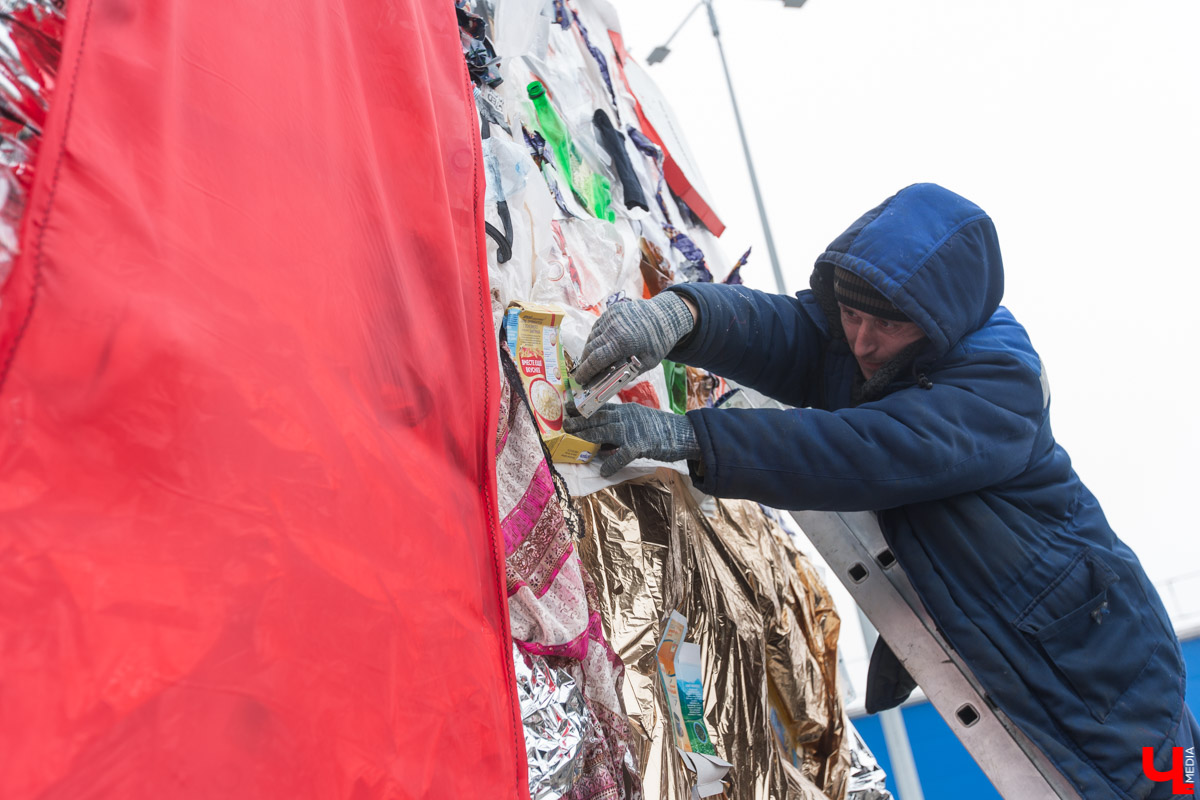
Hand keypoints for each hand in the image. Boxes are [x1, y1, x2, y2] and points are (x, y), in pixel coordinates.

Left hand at [564, 403, 699, 477]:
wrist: (683, 433)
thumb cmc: (659, 429)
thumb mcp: (638, 420)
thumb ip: (621, 425)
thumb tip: (602, 440)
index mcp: (625, 410)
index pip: (599, 407)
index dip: (582, 408)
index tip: (567, 408)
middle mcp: (626, 417)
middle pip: (598, 418)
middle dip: (579, 422)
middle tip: (565, 425)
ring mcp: (633, 430)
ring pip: (605, 432)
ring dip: (588, 437)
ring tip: (575, 442)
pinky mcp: (642, 444)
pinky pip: (623, 454)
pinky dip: (612, 463)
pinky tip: (604, 471)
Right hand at [572, 291, 695, 385]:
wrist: (665, 315)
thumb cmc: (658, 342)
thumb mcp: (648, 363)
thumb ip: (629, 372)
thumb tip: (610, 383)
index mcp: (622, 342)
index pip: (596, 359)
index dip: (585, 372)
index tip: (580, 380)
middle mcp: (613, 328)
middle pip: (590, 348)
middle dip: (584, 363)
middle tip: (582, 375)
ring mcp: (611, 317)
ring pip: (592, 337)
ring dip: (588, 351)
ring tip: (589, 362)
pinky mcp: (611, 311)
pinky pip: (597, 327)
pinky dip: (595, 338)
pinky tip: (597, 346)